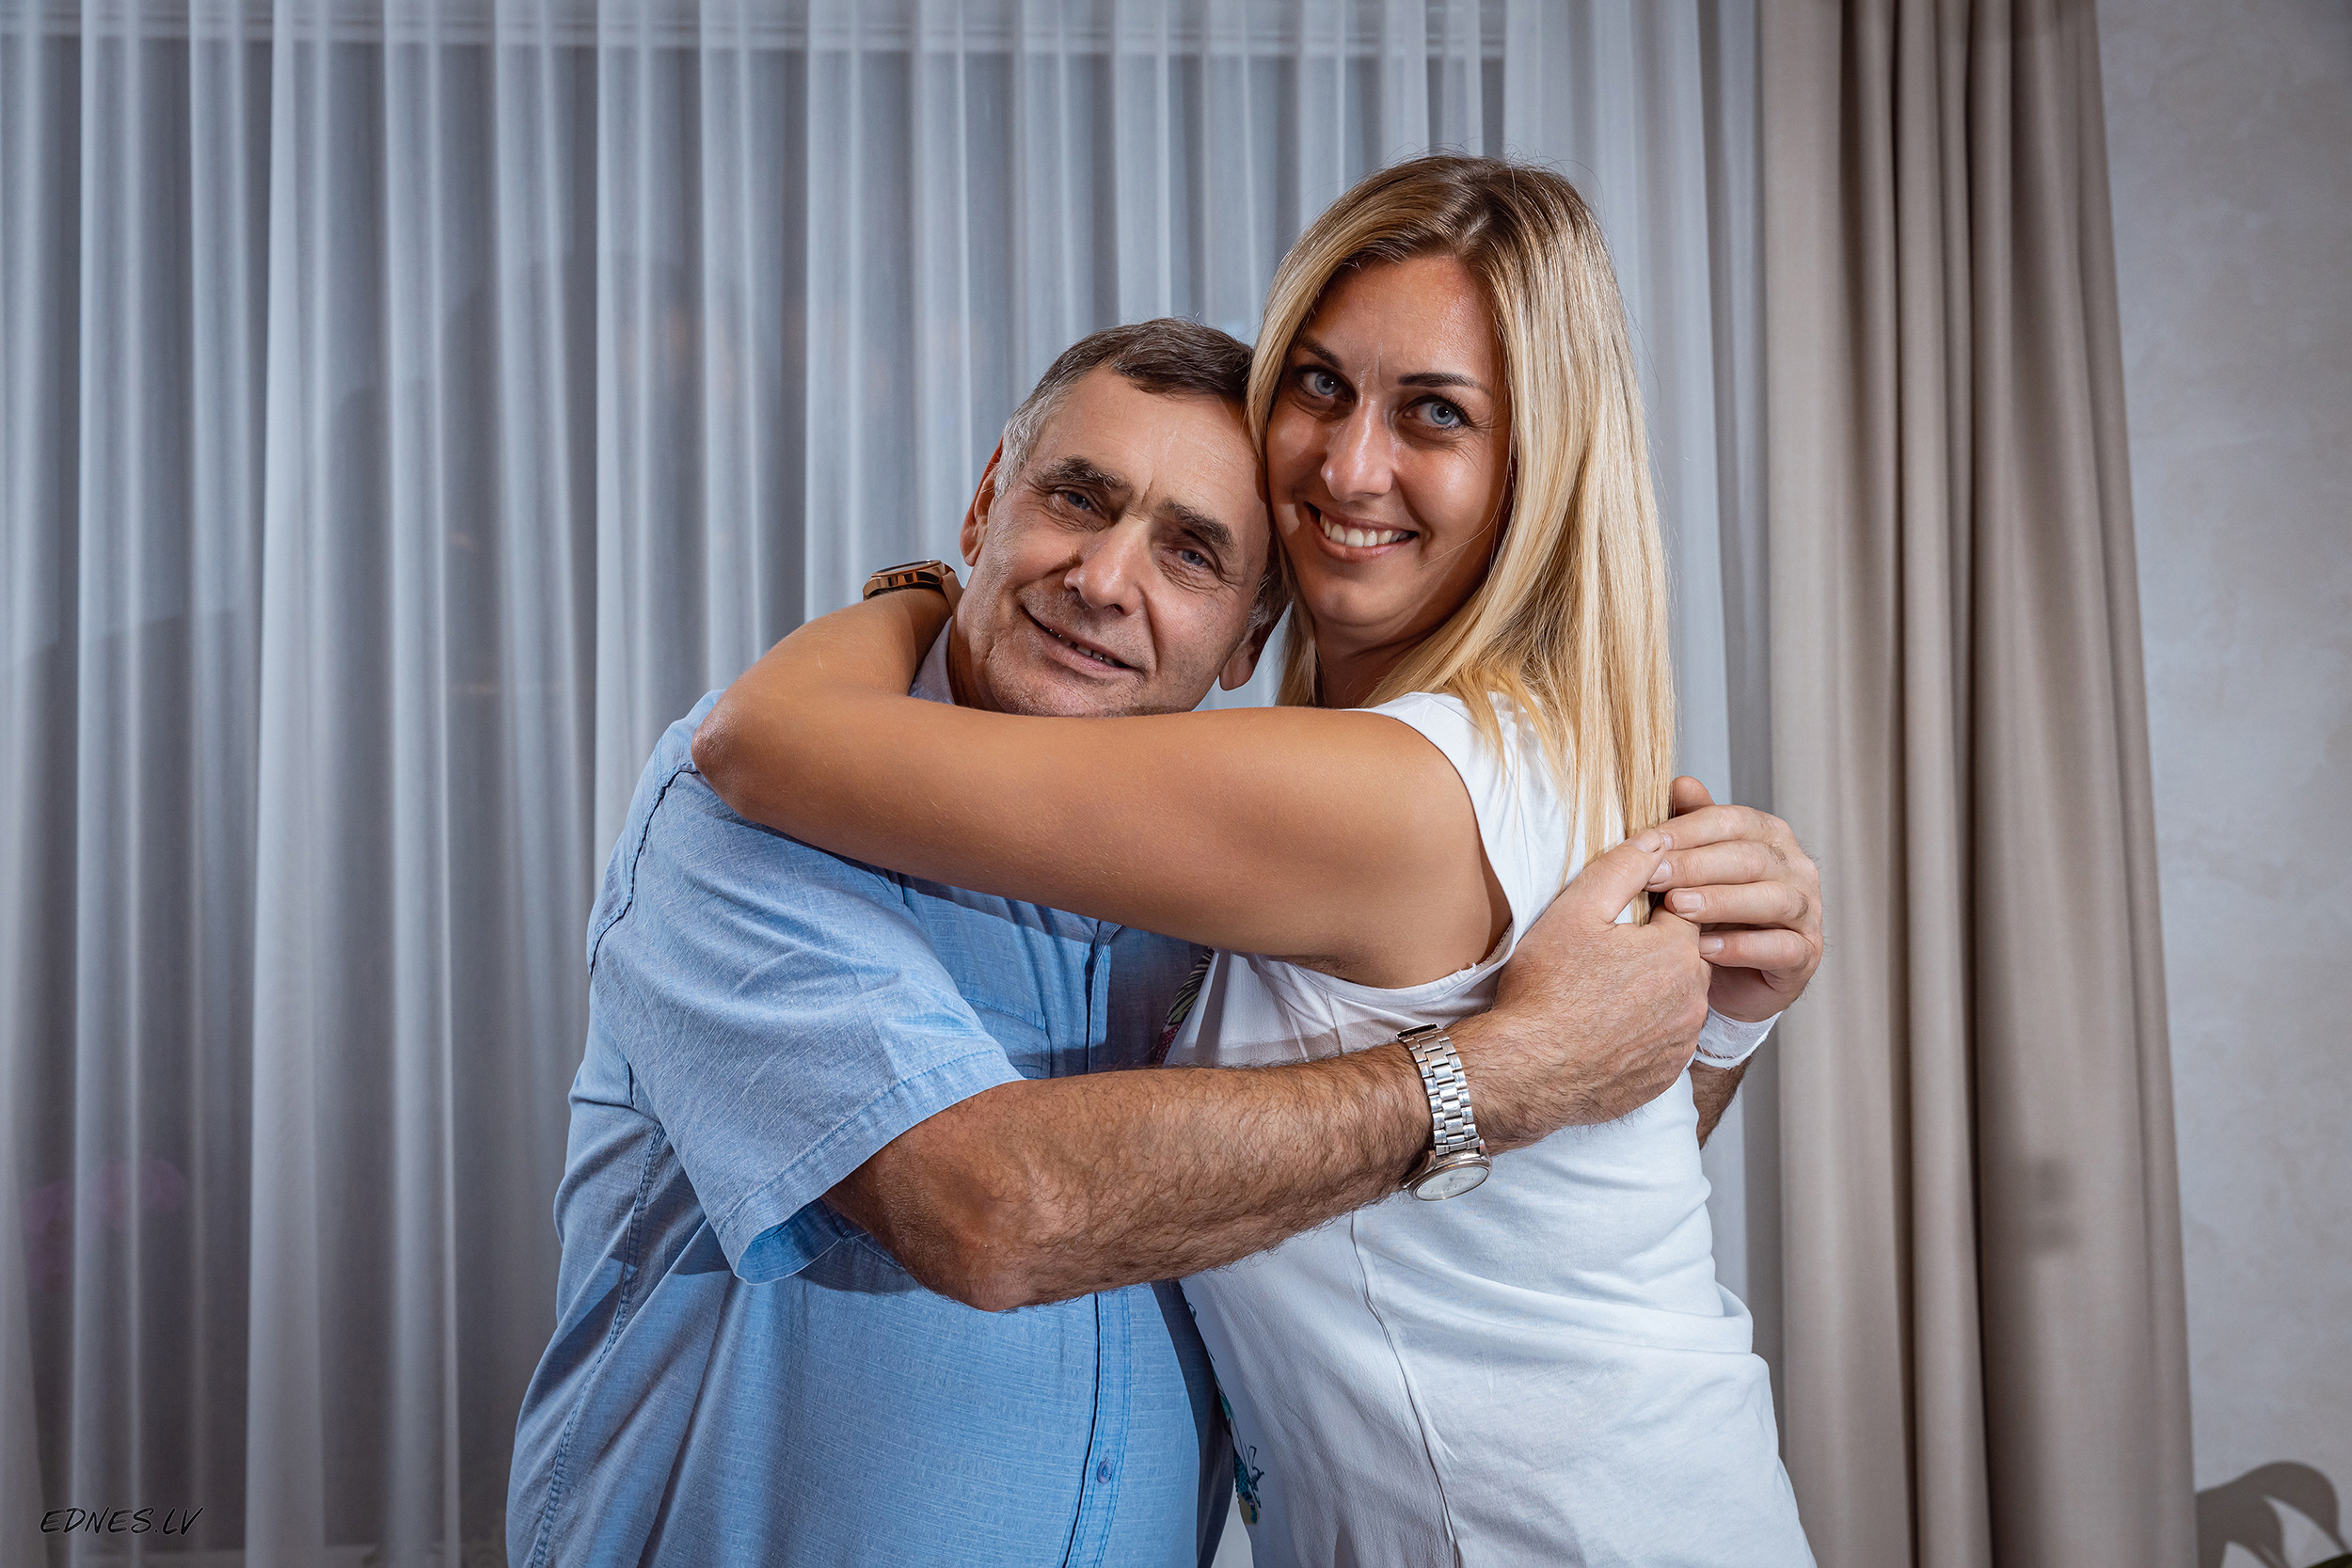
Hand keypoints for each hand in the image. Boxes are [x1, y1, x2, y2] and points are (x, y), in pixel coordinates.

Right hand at [1460, 831, 1712, 1146]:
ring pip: (1678, 1000)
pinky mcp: (1667, 1074)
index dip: (1653, 905)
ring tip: (1603, 992)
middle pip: (1684, 955)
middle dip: (1653, 949)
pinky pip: (1665, 1041)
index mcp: (1678, 951)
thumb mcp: (1576, 911)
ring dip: (1652, 991)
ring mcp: (1682, 1041)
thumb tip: (1657, 838)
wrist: (1527, 1072)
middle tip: (1605, 953)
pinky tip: (1608, 1028)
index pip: (1686, 909)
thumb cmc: (1546, 990)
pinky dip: (1644, 1032)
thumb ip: (1623, 867)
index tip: (1621, 914)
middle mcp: (1695, 998)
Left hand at [1645, 777, 1822, 1022]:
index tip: (1644, 843)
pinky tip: (1703, 949)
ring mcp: (1808, 911)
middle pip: (1751, 857)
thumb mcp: (1695, 868)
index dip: (1686, 830)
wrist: (1729, 978)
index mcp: (1768, 836)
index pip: (1730, 821)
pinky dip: (1741, 947)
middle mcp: (1796, 868)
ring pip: (1773, 899)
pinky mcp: (1806, 954)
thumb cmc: (1712, 913)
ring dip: (1721, 902)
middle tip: (1652, 876)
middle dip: (1696, 865)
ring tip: (1678, 908)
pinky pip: (1780, 948)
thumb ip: (1690, 827)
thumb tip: (1681, 783)